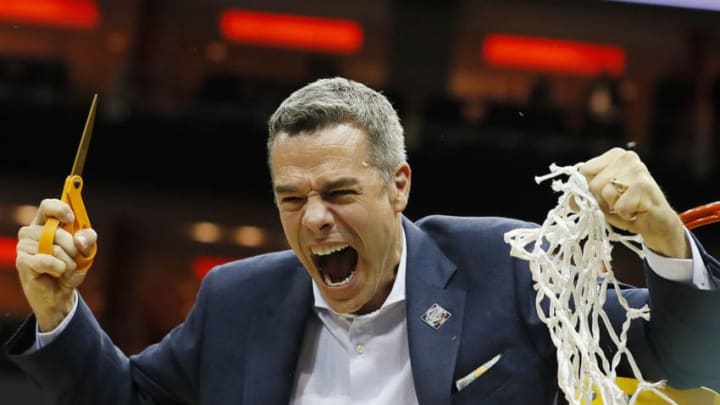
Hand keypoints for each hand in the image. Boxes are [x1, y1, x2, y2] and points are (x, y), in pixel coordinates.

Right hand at [15, 198, 96, 330]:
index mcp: (46, 223)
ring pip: (53, 247)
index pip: (47, 206)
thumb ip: (88, 240)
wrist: (60, 293)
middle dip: (73, 246)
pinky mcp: (22, 261)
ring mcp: (24, 246)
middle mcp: (32, 231)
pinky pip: (45, 260)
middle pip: (56, 230)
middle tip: (76, 257)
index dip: (59, 209)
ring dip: (68, 261)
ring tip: (65, 268)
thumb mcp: (86, 252)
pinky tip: (58, 272)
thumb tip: (80, 240)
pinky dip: (58, 267)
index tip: (71, 218)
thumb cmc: (70, 268)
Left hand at [579, 147, 688, 258]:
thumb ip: (584, 194)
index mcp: (615, 155)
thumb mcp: (600, 199)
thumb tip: (571, 200)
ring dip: (613, 207)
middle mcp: (627, 157)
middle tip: (620, 203)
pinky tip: (637, 211)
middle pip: (593, 183)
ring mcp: (637, 170)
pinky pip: (619, 206)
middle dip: (602, 200)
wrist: (657, 225)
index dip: (591, 189)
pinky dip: (625, 214)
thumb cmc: (627, 208)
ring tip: (628, 207)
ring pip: (604, 193)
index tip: (607, 194)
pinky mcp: (644, 186)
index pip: (585, 170)